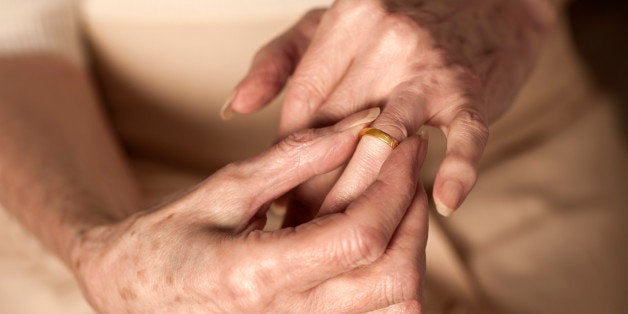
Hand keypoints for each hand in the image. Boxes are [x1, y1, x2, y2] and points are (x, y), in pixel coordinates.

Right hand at [70, 109, 429, 312]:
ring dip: (410, 251)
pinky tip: (378, 242)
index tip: (403, 147)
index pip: (359, 238)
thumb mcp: (223, 191)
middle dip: (414, 217)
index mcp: (255, 276)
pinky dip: (391, 279)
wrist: (132, 297)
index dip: (393, 187)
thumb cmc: (163, 241)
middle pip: (393, 279)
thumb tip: (356, 129)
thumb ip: (293, 159)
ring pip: (394, 308)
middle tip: (410, 172)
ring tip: (398, 206)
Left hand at [224, 0, 552, 216]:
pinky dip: (457, 170)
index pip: (304, 106)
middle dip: (317, 188)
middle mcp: (384, 41)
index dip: (288, 160)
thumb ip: (278, 62)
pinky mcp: (471, 89)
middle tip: (300, 234)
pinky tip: (444, 204)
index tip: (278, 201)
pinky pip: (464, 136)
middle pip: (338, 131)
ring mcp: (428, 66)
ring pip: (387, 140)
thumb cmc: (400, 19)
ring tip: (347, 241)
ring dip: (365, 193)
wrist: (489, 1)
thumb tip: (234, 110)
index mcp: (344, 24)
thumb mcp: (331, 25)